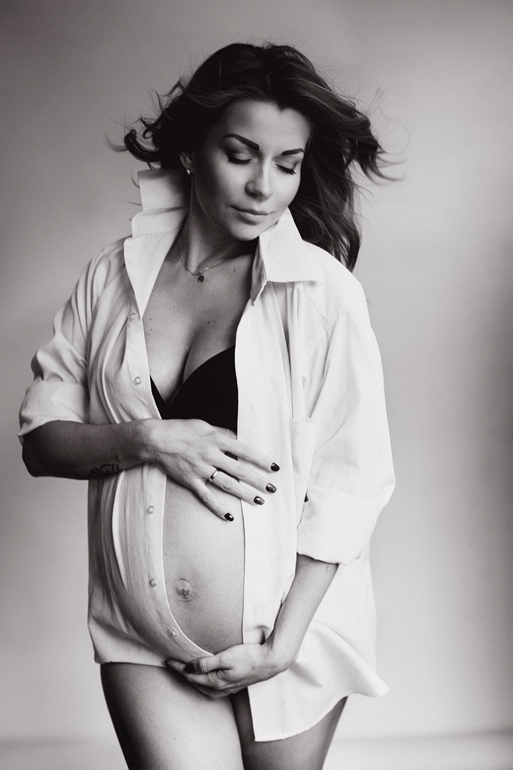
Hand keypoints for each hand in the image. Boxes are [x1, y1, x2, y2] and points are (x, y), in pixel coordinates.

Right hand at [142, 418, 279, 520]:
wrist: (156, 439)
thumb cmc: (181, 429)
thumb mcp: (205, 426)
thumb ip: (222, 434)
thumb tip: (238, 439)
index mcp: (216, 439)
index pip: (245, 450)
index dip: (261, 459)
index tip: (274, 467)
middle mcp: (211, 455)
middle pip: (240, 470)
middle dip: (258, 480)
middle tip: (272, 488)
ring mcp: (201, 470)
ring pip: (227, 484)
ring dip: (244, 493)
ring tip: (259, 500)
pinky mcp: (191, 481)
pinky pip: (207, 497)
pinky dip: (218, 507)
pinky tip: (230, 515)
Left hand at [165, 641, 286, 698]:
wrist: (269, 663)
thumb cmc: (248, 657)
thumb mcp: (226, 657)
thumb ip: (207, 663)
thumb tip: (191, 668)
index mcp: (215, 682)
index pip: (190, 675)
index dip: (177, 667)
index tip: (166, 660)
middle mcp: (219, 688)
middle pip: (194, 683)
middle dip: (181, 674)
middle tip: (171, 664)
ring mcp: (227, 689)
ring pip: (202, 688)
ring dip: (191, 680)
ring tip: (183, 671)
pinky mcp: (233, 685)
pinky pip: (211, 688)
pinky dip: (202, 683)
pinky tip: (204, 678)